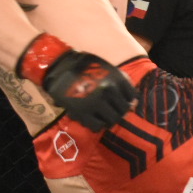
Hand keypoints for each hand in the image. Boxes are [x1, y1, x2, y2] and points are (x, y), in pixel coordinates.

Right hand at [17, 33, 135, 129]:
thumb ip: (120, 82)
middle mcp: (109, 91)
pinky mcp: (83, 113)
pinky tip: (92, 119)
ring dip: (108, 120)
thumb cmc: (84, 66)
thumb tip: (132, 101)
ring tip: (102, 116)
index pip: (132, 96)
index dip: (127, 100)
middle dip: (118, 112)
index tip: (121, 101)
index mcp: (117, 78)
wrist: (59, 67)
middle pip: (123, 111)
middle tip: (112, 111)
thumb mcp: (107, 67)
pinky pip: (96, 126)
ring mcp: (96, 103)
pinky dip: (96, 125)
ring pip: (111, 121)